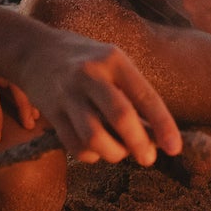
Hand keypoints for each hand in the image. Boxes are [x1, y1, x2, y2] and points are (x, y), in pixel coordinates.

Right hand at [0, 3, 180, 167]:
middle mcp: (91, 75)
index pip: (145, 96)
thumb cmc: (87, 62)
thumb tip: (157, 137)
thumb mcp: (113, 65)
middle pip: (120, 116)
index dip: (163, 125)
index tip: (175, 148)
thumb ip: (133, 96)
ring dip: (113, 153)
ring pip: (94, 137)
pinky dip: (90, 155)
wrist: (35, 50)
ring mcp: (68, 94)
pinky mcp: (51, 111)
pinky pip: (74, 144)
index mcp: (114, 61)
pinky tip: (96, 149)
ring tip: (120, 153)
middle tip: (149, 159)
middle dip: (139, 144)